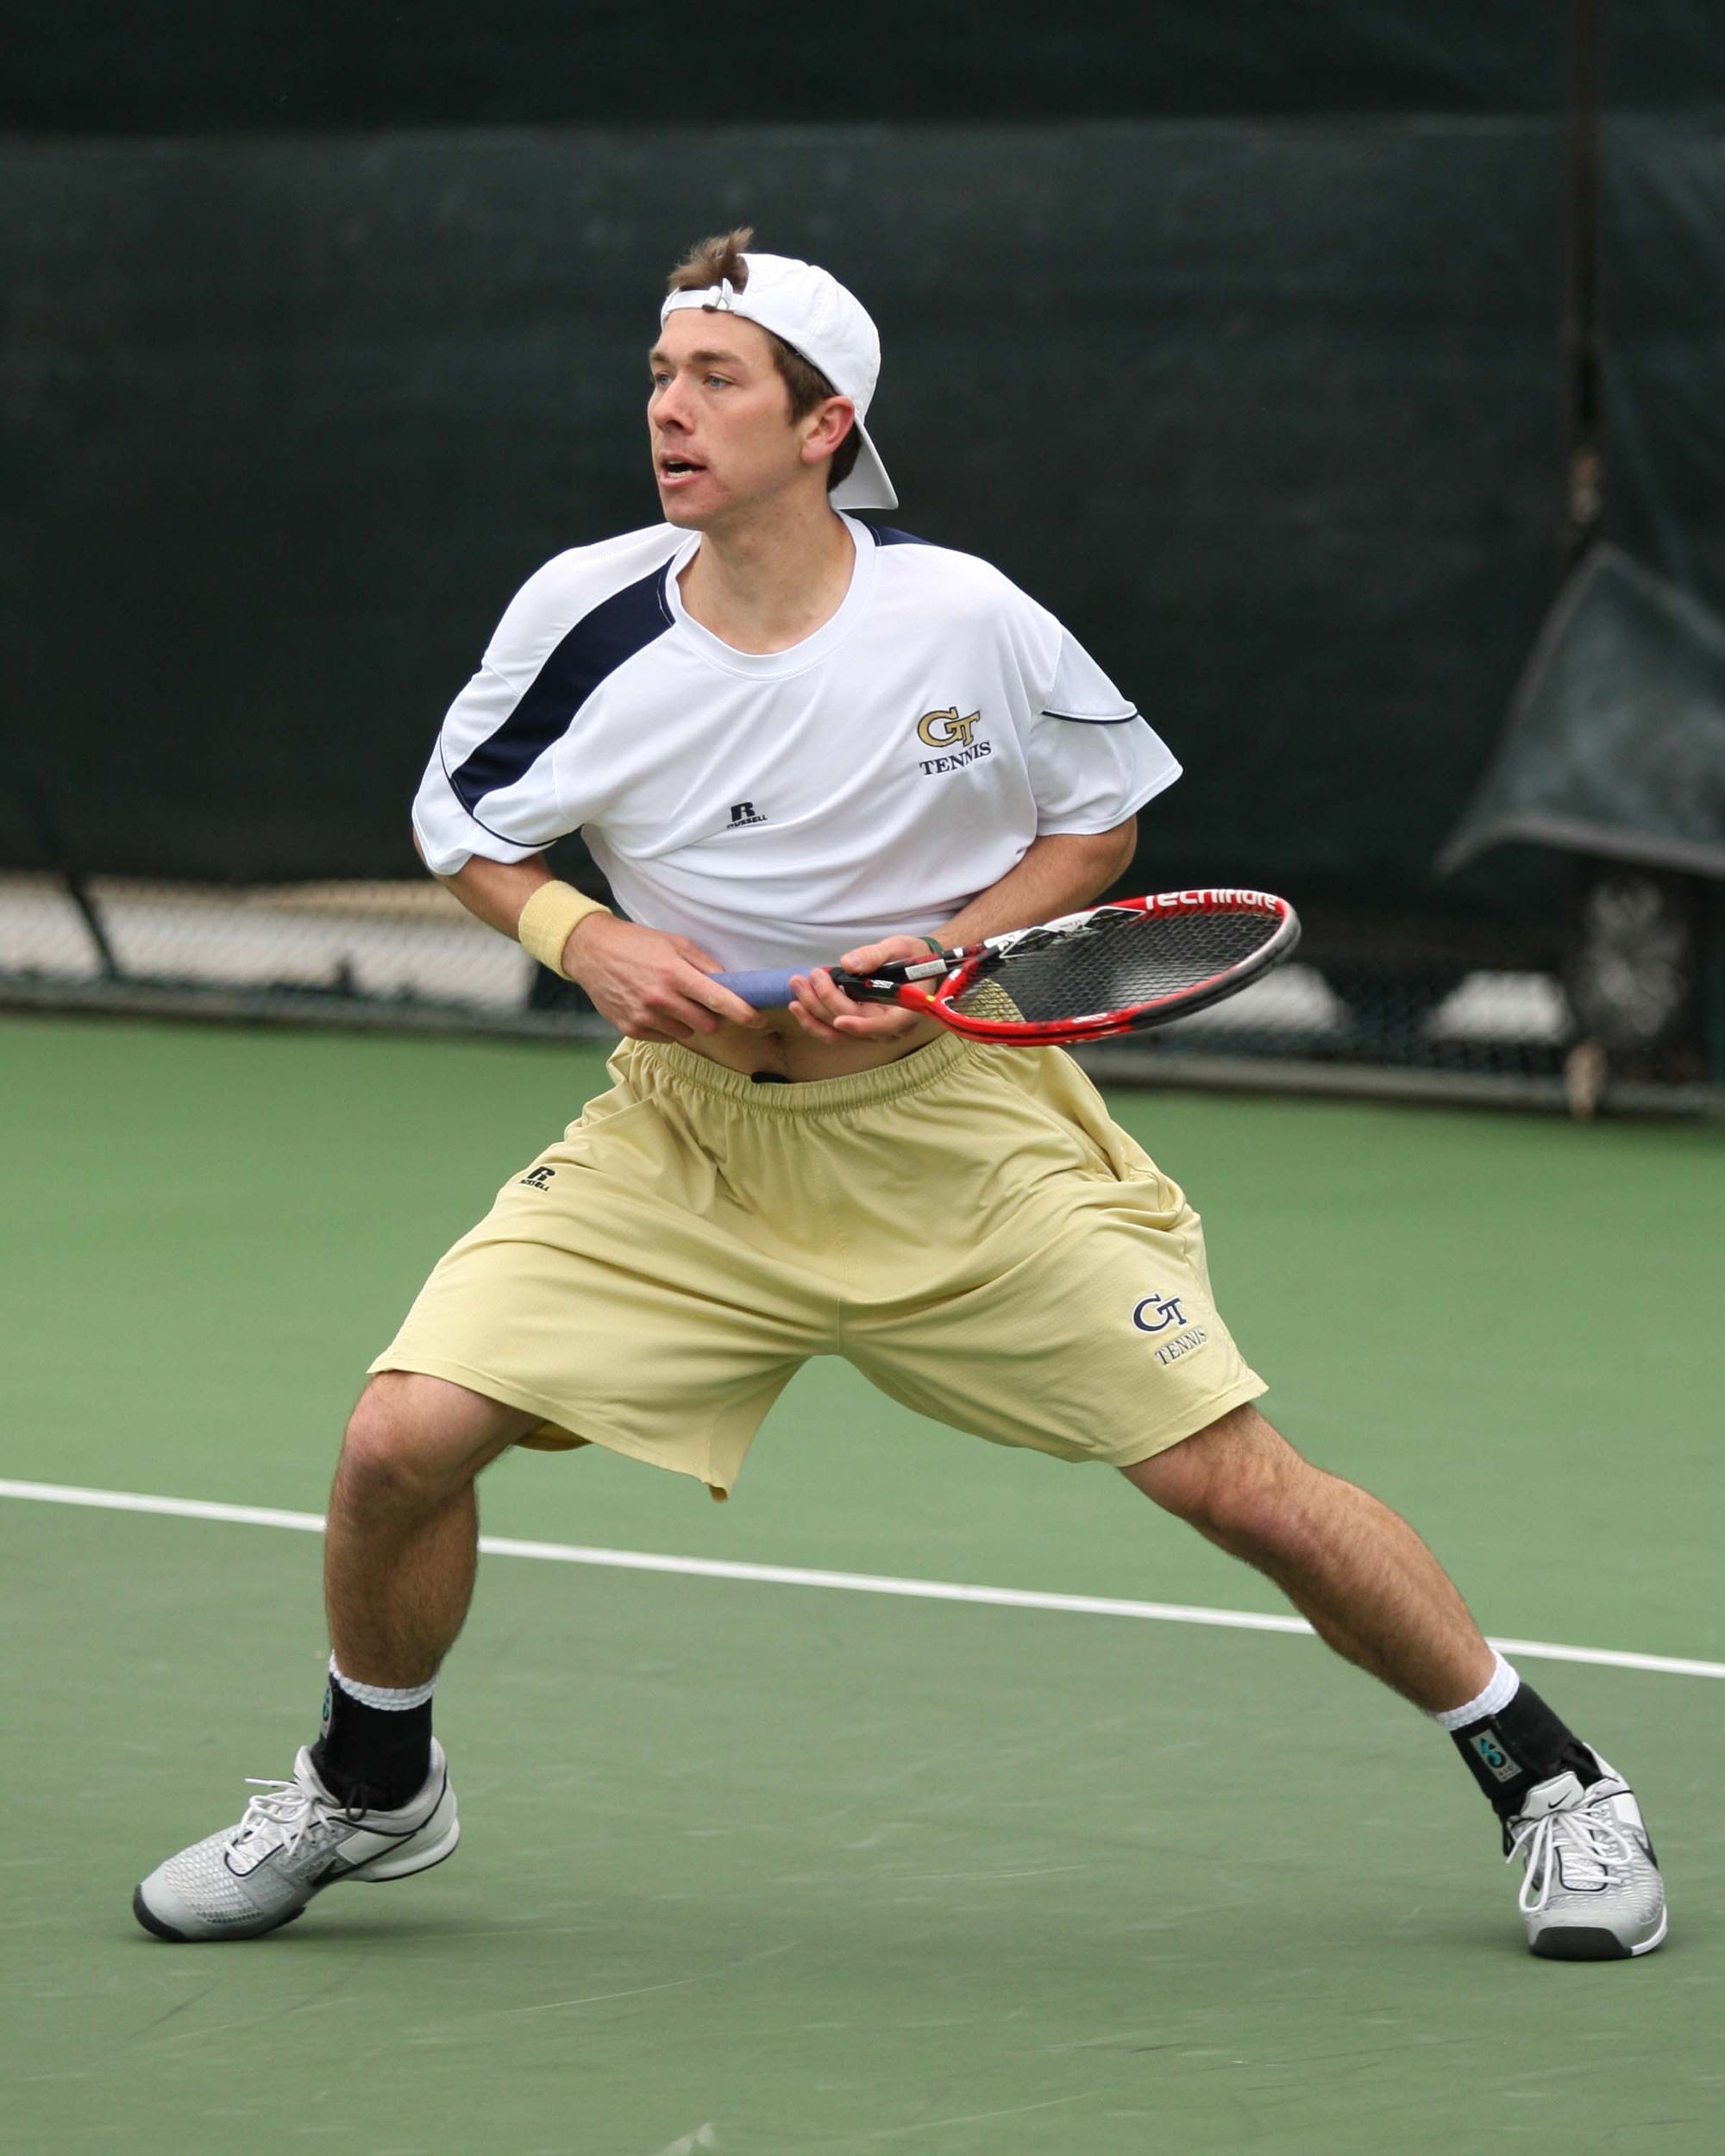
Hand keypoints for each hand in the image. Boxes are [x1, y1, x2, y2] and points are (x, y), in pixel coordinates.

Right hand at [563, 914, 766, 1042]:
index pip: (717, 999)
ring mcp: (644, 1017)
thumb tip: (731, 984)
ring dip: (689, 1022)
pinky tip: (655, 1008)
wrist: (592, 952)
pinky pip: (665, 1038)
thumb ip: (705, 965)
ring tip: (672, 1000)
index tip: (758, 1020)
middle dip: (713, 1016)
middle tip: (703, 1002)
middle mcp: (660, 998)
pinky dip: (667, 1027)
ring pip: (687, 1033)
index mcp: (675, 974)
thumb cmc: (638, 944)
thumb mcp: (675, 943)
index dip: (742, 1012)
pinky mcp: (631, 1029)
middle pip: (707, 1024)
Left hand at [788, 933, 939, 1042]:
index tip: (840, 1020)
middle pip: (853, 1023)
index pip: (884, 1026)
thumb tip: (848, 964)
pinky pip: (833, 1032)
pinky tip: (797, 1005)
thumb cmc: (914, 958)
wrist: (919, 968)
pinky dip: (813, 1020)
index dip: (862, 1026)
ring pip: (837, 1033)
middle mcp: (888, 1028)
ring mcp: (871, 1031)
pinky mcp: (857, 1027)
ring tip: (797, 986)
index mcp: (906, 1012)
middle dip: (826, 1001)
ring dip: (813, 1013)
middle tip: (809, 977)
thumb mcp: (900, 948)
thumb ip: (876, 955)